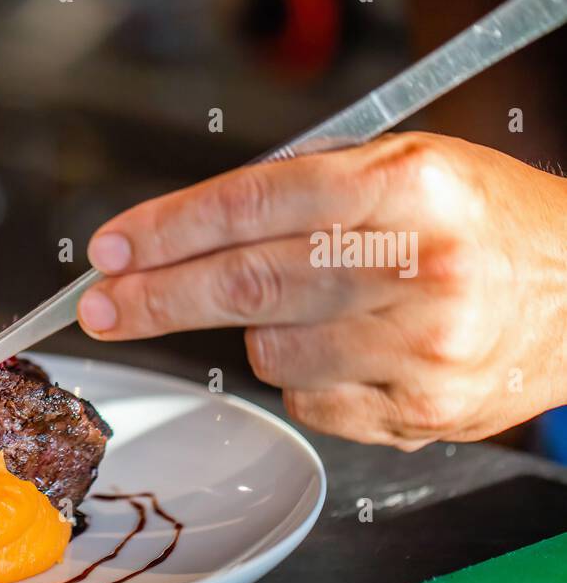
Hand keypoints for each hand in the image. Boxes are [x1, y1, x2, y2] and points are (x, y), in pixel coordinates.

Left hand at [78, 132, 566, 449]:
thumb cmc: (481, 225)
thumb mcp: (405, 170)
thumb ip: (301, 194)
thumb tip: (174, 237)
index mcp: (408, 185)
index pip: (253, 204)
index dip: (167, 230)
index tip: (110, 250)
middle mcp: (417, 265)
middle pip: (244, 284)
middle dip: (153, 297)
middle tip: (101, 305)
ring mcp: (421, 348)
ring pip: (269, 351)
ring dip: (262, 333)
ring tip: (322, 308)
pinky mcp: (419, 412)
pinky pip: (307, 399)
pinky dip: (307, 375)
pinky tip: (356, 351)